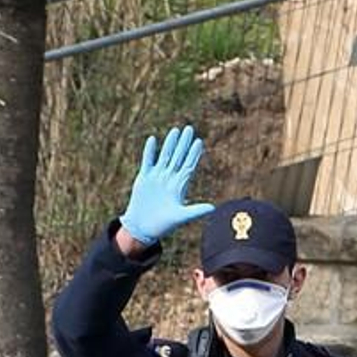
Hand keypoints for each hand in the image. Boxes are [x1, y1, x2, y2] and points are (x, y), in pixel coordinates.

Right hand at [118, 125, 214, 244]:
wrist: (142, 228)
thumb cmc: (163, 225)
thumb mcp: (180, 217)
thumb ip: (195, 211)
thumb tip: (213, 208)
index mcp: (179, 186)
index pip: (189, 166)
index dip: (194, 154)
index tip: (199, 142)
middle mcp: (169, 179)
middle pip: (178, 157)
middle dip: (184, 143)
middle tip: (190, 128)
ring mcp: (157, 177)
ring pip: (164, 156)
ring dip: (170, 144)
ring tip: (176, 130)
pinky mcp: (144, 178)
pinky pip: (147, 161)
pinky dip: (150, 151)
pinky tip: (153, 140)